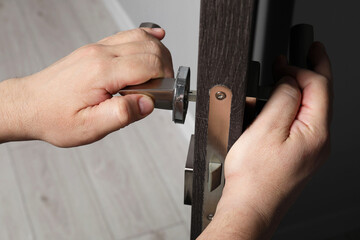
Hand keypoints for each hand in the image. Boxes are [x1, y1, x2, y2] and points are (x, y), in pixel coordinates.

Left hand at [0, 27, 172, 146]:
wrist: (30, 105)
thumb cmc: (55, 117)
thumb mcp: (90, 127)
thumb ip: (122, 115)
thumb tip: (148, 104)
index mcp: (102, 72)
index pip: (149, 64)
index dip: (164, 79)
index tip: (161, 95)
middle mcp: (100, 54)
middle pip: (149, 47)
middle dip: (165, 66)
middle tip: (162, 88)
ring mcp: (97, 48)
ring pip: (141, 37)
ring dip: (157, 53)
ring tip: (158, 74)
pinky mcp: (95, 49)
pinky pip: (126, 35)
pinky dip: (145, 38)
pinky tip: (153, 41)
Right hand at [198, 42, 331, 238]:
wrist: (250, 208)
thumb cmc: (254, 178)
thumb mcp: (266, 128)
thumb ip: (283, 98)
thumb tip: (290, 80)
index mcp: (317, 133)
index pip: (319, 86)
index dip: (303, 67)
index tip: (285, 60)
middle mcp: (319, 142)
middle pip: (322, 96)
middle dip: (314, 70)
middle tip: (311, 51)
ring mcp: (311, 150)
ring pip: (312, 110)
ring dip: (301, 89)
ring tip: (291, 76)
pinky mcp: (299, 156)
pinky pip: (302, 124)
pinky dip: (294, 108)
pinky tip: (281, 105)